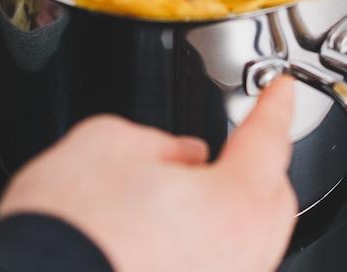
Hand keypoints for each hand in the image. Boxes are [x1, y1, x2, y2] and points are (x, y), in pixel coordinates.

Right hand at [0, 75, 298, 271]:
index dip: (275, 107)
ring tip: (188, 190)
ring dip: (228, 212)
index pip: (269, 140)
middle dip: (260, 165)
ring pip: (248, 245)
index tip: (281, 92)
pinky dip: (204, 248)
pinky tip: (169, 235)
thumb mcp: (105, 143)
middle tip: (237, 141)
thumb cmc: (65, 231)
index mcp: (231, 205)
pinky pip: (216, 267)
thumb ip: (158, 142)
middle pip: (271, 202)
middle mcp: (238, 260)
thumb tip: (177, 155)